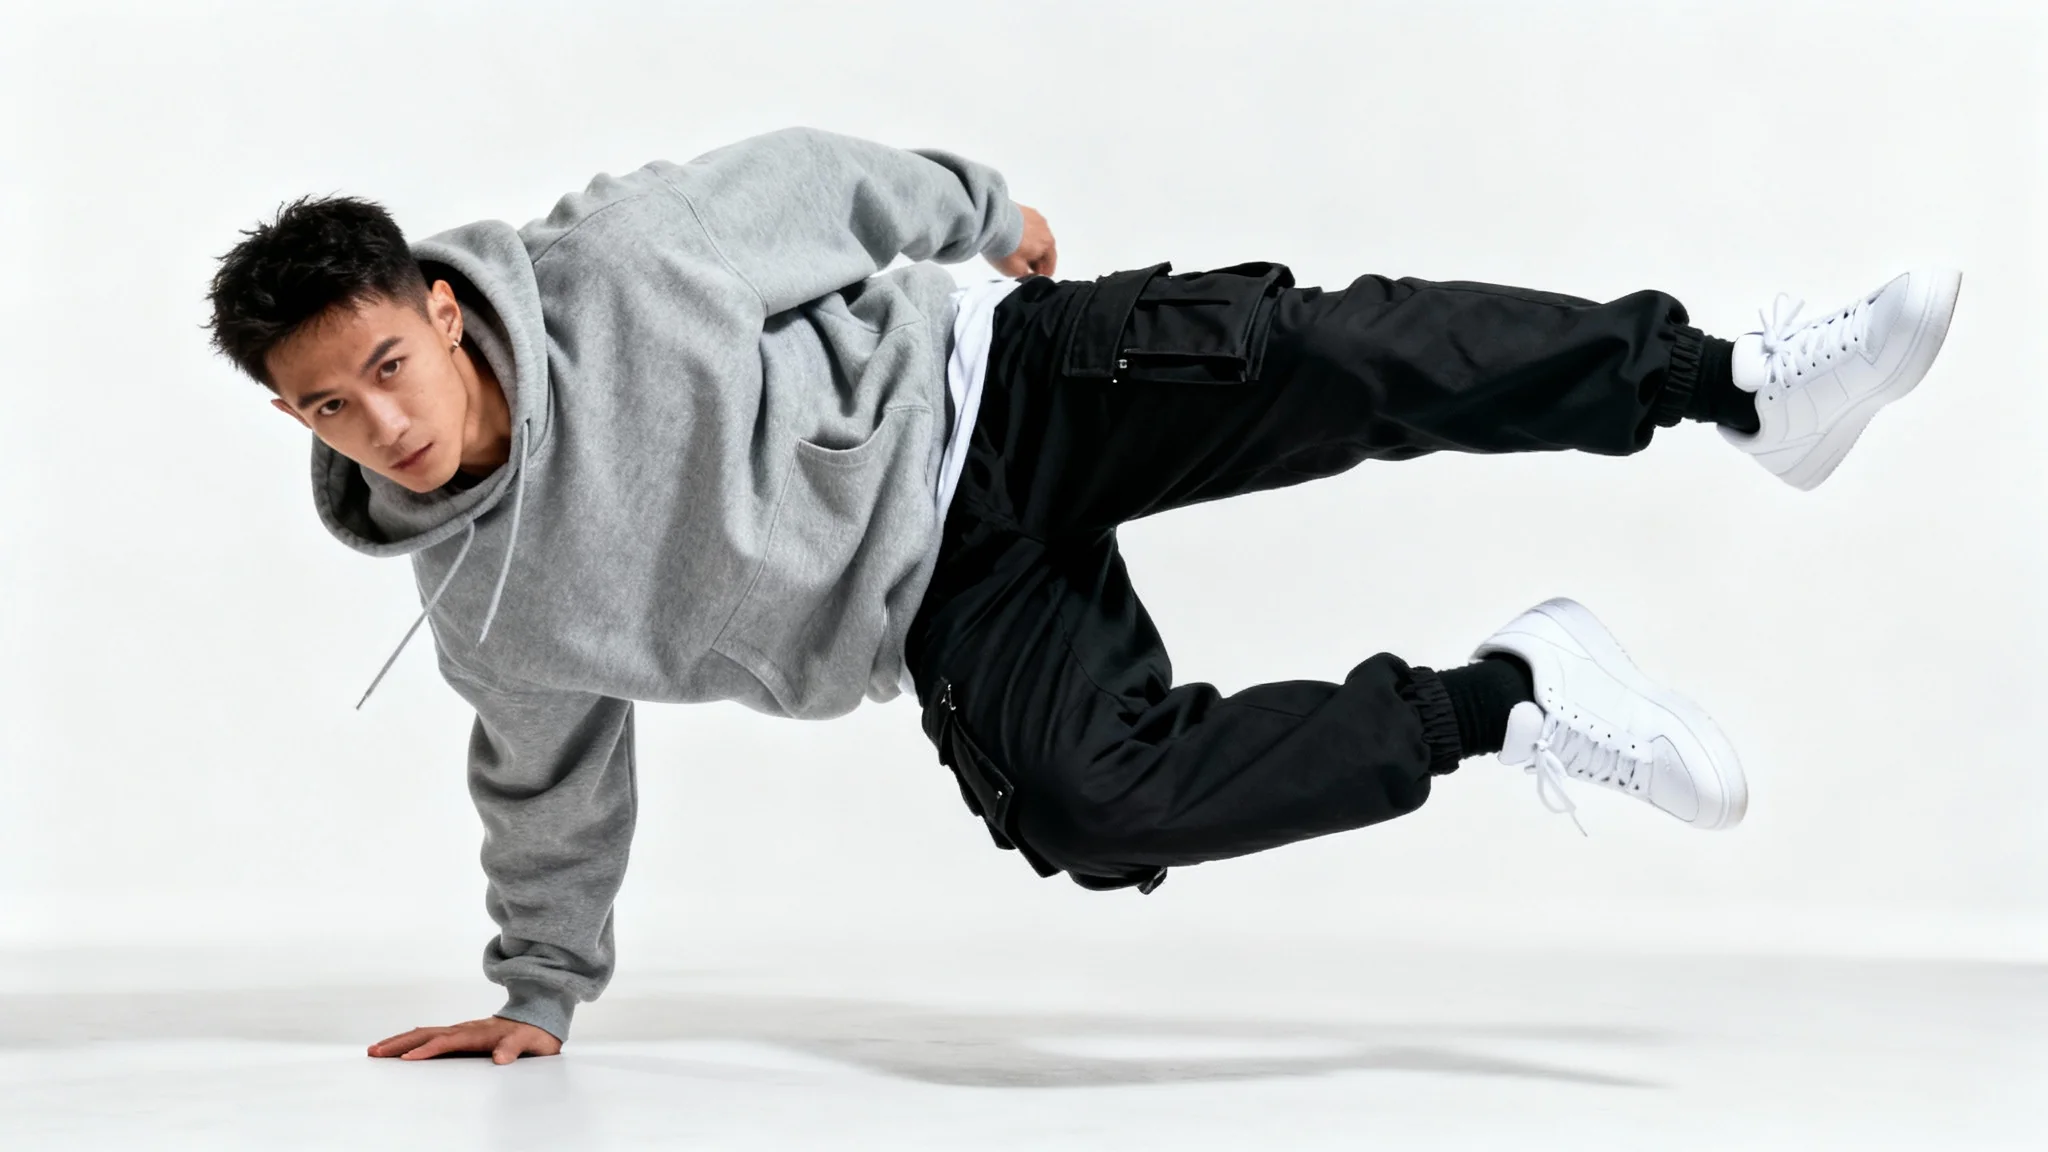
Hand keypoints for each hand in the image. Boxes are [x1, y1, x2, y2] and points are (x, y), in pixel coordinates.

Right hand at [368, 1015, 562, 1064]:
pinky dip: (410, 1040)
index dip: (427, 1050)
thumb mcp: (529, 1042)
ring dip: (399, 1041)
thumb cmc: (532, 1034)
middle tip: (375, 1052)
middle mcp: (464, 1029)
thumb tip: (501, 1058)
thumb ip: (514, 1048)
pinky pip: (429, 1036)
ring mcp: (460, 1030)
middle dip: (400, 1043)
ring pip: (423, 1034)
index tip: (407, 1058)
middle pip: (427, 1035)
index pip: (447, 1041)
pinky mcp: (458, 1034)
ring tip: (375, 1049)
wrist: (538, 1017)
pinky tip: (398, 1046)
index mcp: (478, 1033)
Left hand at [987, 203, 1055, 277]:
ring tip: (1015, 251)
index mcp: (1048, 244)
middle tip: (1024, 266)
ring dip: (1028, 244)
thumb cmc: (1005, 248)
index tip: (1035, 277)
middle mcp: (1045, 228)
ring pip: (1034, 235)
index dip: (1042, 273)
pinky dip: (1020, 233)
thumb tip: (1028, 274)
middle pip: (1043, 248)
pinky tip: (1010, 237)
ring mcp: (1034, 216)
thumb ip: (1026, 275)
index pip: (1050, 263)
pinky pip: (1024, 225)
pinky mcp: (1021, 208)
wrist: (989, 220)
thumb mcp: (1016, 271)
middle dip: (1035, 258)